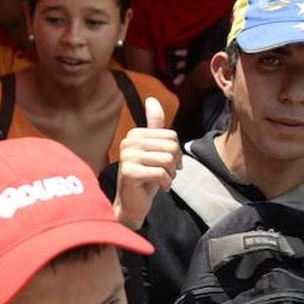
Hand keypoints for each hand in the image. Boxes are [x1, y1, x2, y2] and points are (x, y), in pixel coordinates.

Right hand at [113, 97, 180, 230]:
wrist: (132, 203)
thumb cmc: (145, 177)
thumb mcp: (153, 150)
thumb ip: (154, 126)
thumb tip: (152, 99)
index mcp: (135, 135)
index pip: (171, 136)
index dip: (176, 152)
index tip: (167, 164)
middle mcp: (128, 142)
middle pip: (171, 146)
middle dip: (174, 163)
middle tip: (166, 173)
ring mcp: (127, 157)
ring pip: (167, 159)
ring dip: (170, 174)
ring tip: (162, 180)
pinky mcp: (130, 172)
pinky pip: (161, 173)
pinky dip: (166, 183)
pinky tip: (159, 187)